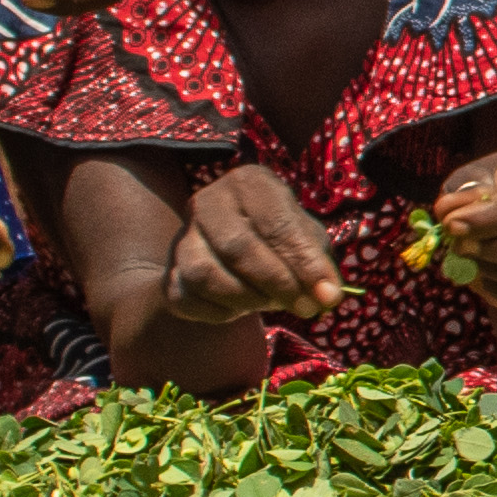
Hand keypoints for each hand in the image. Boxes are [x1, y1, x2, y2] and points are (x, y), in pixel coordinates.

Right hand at [152, 160, 347, 328]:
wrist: (228, 252)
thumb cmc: (276, 239)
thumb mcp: (304, 237)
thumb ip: (317, 262)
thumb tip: (328, 295)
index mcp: (248, 183)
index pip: (276, 223)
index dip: (304, 263)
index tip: (328, 296)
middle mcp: (207, 202)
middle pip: (238, 248)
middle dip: (278, 284)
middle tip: (305, 308)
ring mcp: (182, 238)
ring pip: (207, 275)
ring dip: (247, 299)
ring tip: (270, 303)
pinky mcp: (169, 274)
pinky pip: (187, 300)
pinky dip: (220, 313)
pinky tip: (239, 308)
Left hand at [412, 140, 496, 311]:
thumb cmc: (493, 189)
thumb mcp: (473, 179)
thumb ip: (462, 196)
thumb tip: (449, 216)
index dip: (486, 218)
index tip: (452, 225)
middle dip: (496, 253)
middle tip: (459, 249)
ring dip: (491, 274)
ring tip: (468, 261)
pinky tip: (484, 277)